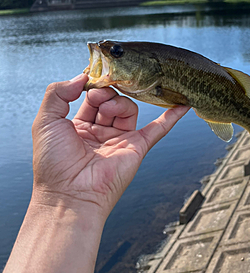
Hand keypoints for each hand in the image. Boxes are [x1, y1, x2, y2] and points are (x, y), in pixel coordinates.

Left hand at [31, 73, 189, 219]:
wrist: (68, 196)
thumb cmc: (53, 163)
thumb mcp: (44, 121)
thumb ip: (57, 93)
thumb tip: (82, 76)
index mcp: (78, 125)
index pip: (91, 96)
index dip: (92, 85)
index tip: (90, 79)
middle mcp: (100, 132)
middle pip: (111, 99)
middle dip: (105, 92)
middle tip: (98, 95)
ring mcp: (120, 139)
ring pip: (128, 108)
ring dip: (118, 103)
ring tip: (107, 112)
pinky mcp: (137, 148)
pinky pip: (157, 129)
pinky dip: (170, 117)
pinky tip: (181, 105)